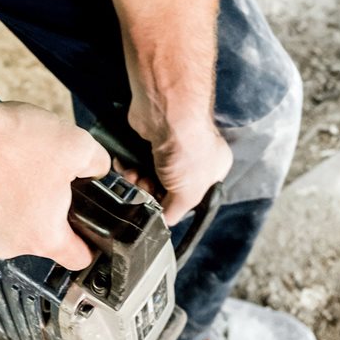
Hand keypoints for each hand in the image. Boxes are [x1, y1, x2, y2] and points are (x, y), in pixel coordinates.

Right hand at [0, 86, 110, 270]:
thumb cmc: (5, 143)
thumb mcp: (75, 144)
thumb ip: (97, 163)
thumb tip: (98, 168)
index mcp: (43, 237)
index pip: (79, 259)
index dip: (93, 243)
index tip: (94, 231)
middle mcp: (10, 244)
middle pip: (46, 235)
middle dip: (55, 208)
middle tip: (54, 176)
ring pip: (17, 221)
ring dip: (24, 198)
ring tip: (22, 165)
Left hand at [127, 109, 231, 225]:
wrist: (167, 115)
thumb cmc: (189, 152)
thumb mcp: (188, 195)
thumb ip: (175, 213)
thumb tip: (162, 223)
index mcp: (213, 168)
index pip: (192, 196)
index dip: (174, 204)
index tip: (160, 209)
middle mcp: (194, 155)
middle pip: (166, 185)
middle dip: (151, 192)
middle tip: (144, 190)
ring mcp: (170, 144)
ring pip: (147, 173)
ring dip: (137, 181)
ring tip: (134, 178)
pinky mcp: (147, 136)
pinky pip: (134, 159)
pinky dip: (127, 166)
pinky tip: (126, 167)